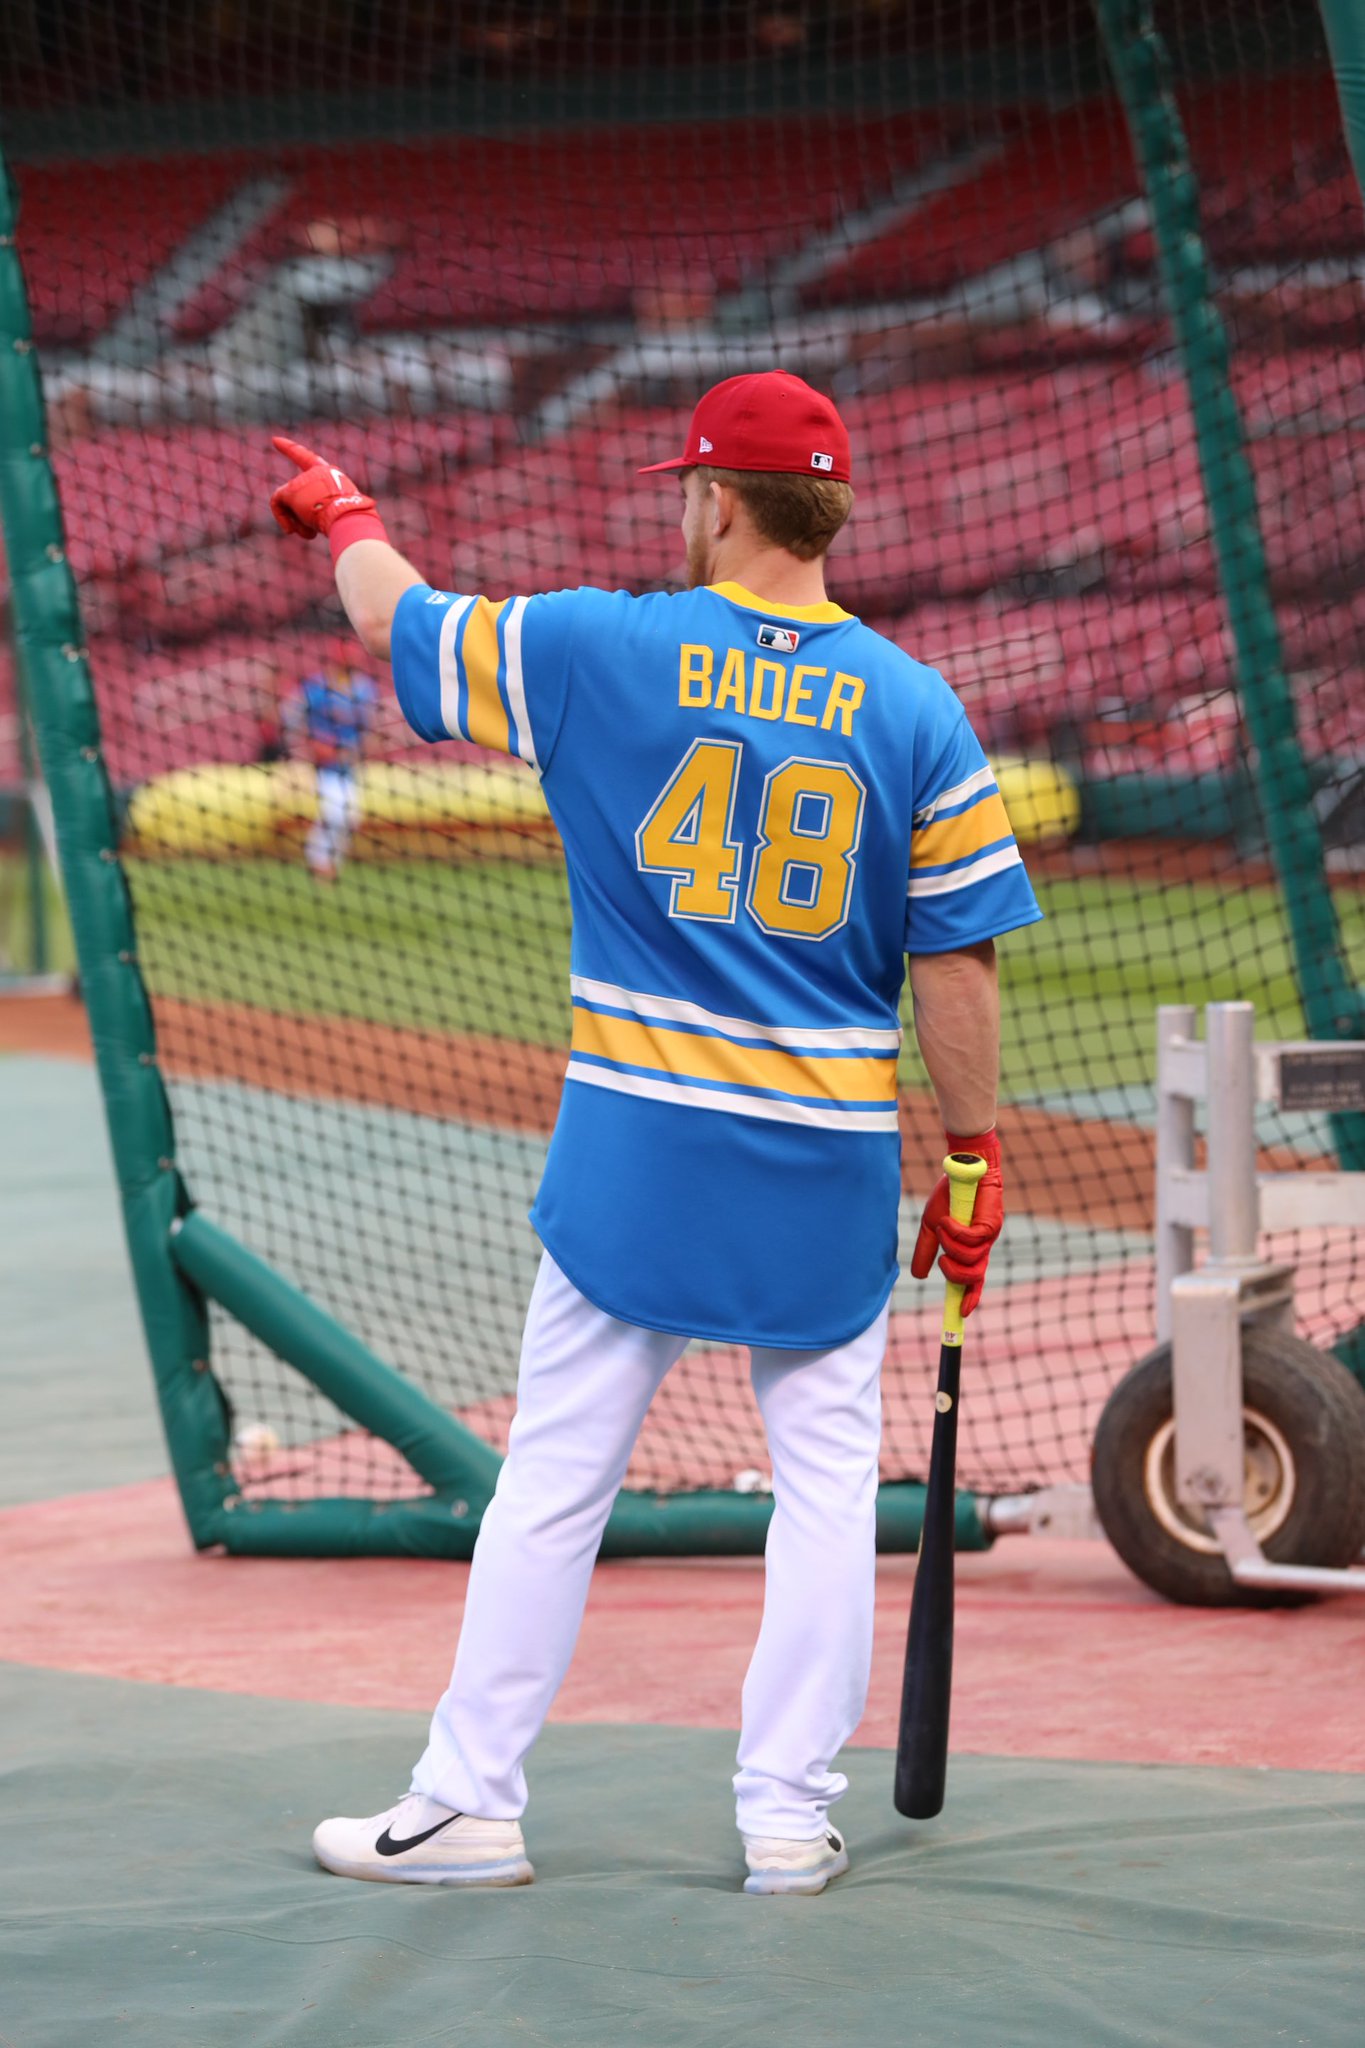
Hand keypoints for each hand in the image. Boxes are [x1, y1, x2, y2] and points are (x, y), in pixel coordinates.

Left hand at [269, 435, 377, 539]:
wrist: (349, 518)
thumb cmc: (351, 521)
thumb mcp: (341, 513)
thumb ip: (324, 509)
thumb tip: (309, 524)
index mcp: (332, 474)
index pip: (309, 460)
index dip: (292, 450)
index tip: (274, 440)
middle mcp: (316, 472)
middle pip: (299, 494)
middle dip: (303, 516)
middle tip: (310, 533)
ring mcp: (303, 480)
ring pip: (288, 501)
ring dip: (296, 520)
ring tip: (309, 532)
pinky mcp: (291, 490)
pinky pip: (277, 503)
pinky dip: (282, 517)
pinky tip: (291, 531)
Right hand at [910, 1128, 1002, 1316]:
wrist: (960, 1171)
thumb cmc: (949, 1196)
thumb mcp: (932, 1227)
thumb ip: (926, 1251)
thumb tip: (918, 1276)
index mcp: (972, 1251)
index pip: (975, 1281)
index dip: (970, 1298)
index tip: (960, 1313)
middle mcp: (983, 1247)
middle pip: (974, 1277)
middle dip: (954, 1273)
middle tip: (942, 1259)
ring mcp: (989, 1236)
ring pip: (971, 1259)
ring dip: (951, 1246)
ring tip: (943, 1227)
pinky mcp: (990, 1223)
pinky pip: (971, 1238)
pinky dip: (955, 1232)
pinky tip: (948, 1219)